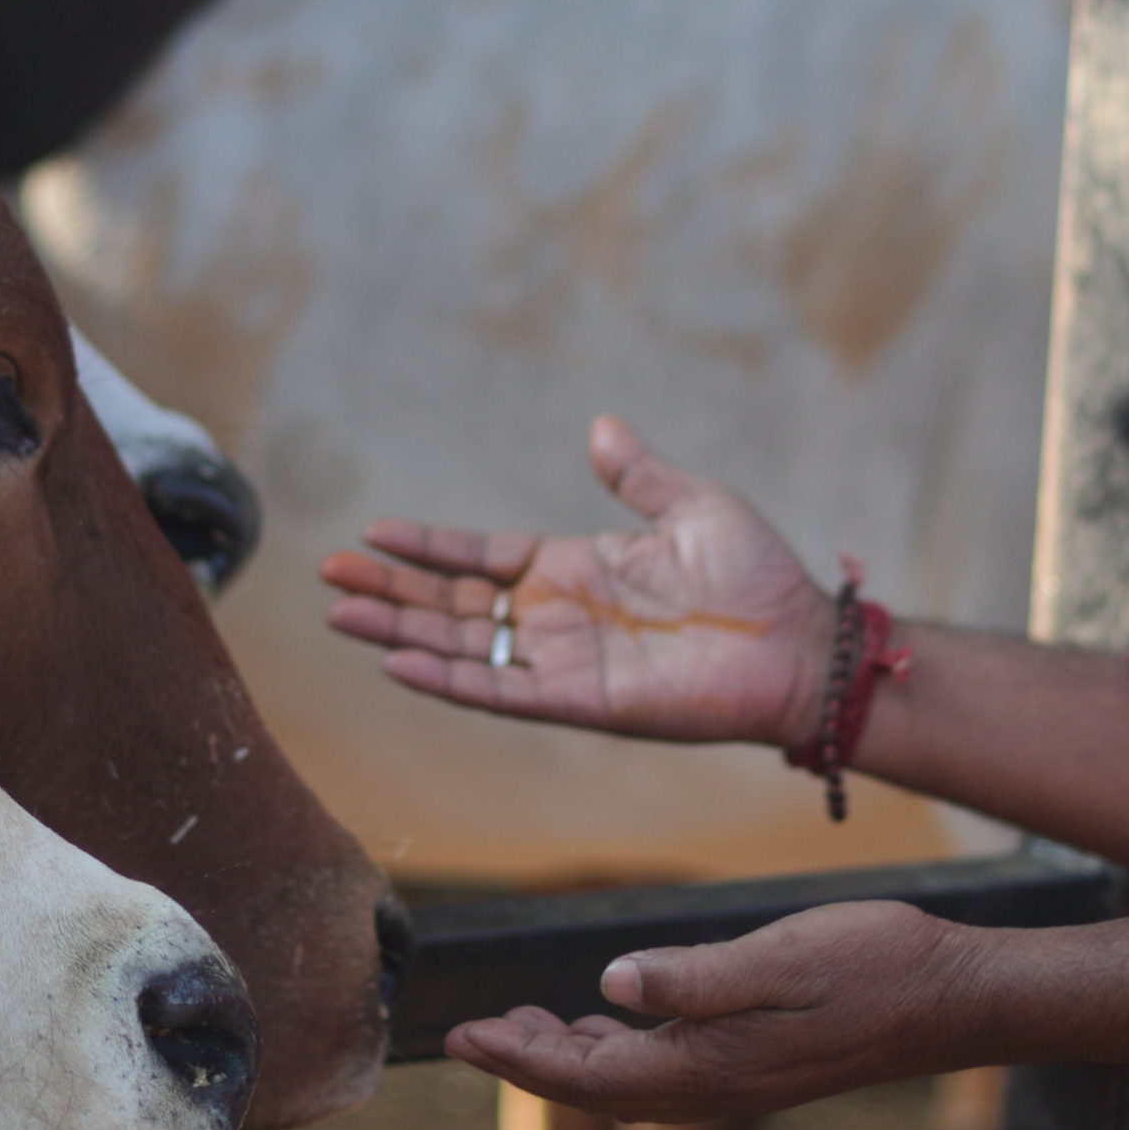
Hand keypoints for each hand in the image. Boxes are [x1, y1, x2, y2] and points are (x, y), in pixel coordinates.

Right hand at [321, 415, 831, 749]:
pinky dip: (449, 681)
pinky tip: (399, 665)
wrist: (802, 646)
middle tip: (327, 577)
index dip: (428, 549)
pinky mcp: (581, 703)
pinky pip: (501, 694)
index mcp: (577, 569)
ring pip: (462, 649)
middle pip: (454, 606)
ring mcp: (564, 663)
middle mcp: (558, 618)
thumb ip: (638, 475)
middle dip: (391, 591)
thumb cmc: (759, 578)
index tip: (373, 535)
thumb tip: (600, 426)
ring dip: (400, 634)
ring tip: (341, 616)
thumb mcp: (693, 506)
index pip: (482, 559)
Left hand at [440, 902, 987, 1119]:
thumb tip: (611, 984)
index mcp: (708, 1064)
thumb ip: (695, 977)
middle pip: (595, 1090)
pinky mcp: (758, 1066)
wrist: (955, 999)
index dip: (519, 1057)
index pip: (586, 1074)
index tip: (462, 1035)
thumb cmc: (875, 965)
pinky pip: (663, 1074)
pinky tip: (610, 1020)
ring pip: (627, 1085)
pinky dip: (617, 1054)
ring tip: (523, 1027)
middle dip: (529, 1064)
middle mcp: (714, 1087)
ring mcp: (738, 1081)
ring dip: (569, 1062)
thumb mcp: (781, 957)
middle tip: (471, 1035)